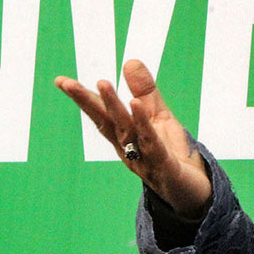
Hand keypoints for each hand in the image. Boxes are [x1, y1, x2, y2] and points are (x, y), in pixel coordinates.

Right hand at [55, 60, 211, 219]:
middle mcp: (129, 149)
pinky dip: (145, 125)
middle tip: (67, 82)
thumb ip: (145, 92)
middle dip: (88, 102)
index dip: (83, 98)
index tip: (61, 81)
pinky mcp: (165, 168)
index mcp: (125, 137)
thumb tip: (130, 61)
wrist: (192, 192)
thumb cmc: (171, 154)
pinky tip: (137, 105)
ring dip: (114, 108)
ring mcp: (145, 160)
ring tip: (102, 84)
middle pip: (107, 123)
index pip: (101, 115)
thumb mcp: (159, 117)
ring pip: (127, 131)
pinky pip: (153, 144)